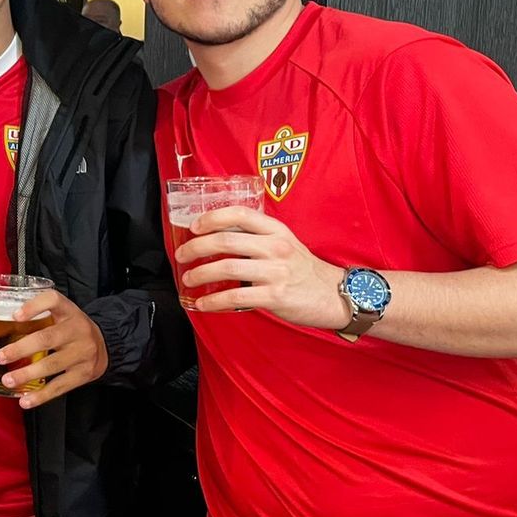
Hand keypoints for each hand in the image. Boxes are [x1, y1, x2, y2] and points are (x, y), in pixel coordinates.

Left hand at [0, 290, 108, 408]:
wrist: (105, 345)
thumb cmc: (72, 328)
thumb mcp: (61, 313)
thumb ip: (38, 315)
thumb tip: (1, 324)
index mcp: (69, 311)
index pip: (53, 300)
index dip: (34, 306)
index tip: (15, 316)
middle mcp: (77, 330)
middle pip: (47, 338)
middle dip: (21, 349)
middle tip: (1, 357)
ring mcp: (82, 353)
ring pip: (52, 365)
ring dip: (27, 374)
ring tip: (8, 380)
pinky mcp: (84, 373)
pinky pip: (60, 386)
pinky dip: (41, 395)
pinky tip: (26, 400)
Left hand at [176, 206, 344, 328]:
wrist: (335, 294)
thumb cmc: (303, 269)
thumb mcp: (284, 242)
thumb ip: (257, 236)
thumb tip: (218, 235)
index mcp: (276, 230)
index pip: (238, 214)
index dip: (211, 218)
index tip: (193, 227)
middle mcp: (275, 247)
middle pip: (225, 240)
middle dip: (196, 247)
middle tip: (181, 255)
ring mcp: (275, 271)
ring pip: (226, 266)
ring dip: (200, 273)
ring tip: (188, 278)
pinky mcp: (275, 296)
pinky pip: (235, 296)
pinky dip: (214, 300)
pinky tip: (203, 303)